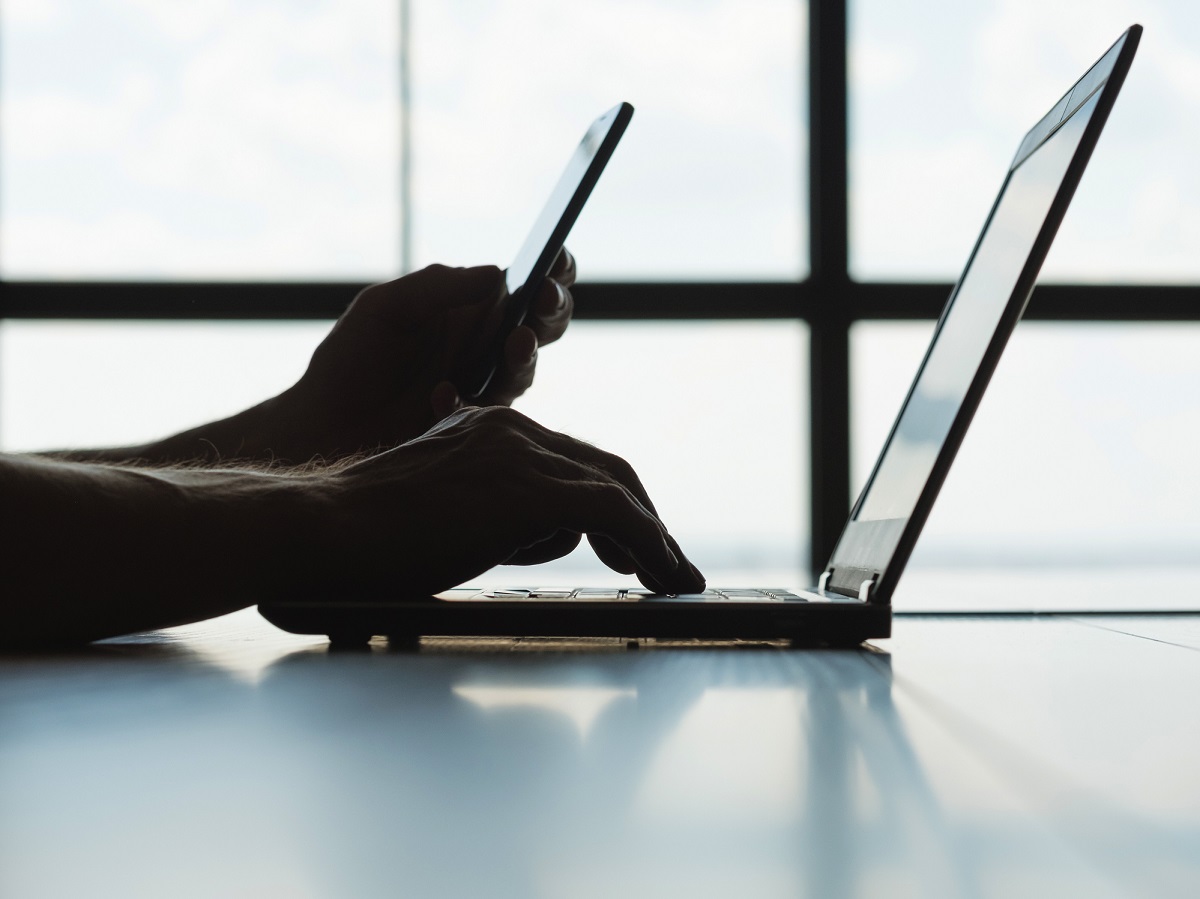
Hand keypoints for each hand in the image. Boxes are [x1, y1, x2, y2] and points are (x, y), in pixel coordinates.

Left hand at [272, 251, 575, 460]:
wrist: (325, 424)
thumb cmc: (353, 359)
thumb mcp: (385, 308)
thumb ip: (437, 288)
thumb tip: (498, 275)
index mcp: (474, 306)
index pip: (530, 281)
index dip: (553, 268)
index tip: (555, 258)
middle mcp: (489, 344)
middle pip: (545, 323)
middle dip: (553, 309)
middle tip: (543, 300)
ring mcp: (485, 387)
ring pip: (525, 370)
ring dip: (525, 356)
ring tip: (515, 343)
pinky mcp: (475, 427)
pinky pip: (488, 416)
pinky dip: (467, 403)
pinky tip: (440, 395)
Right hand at [314, 406, 704, 595]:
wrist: (320, 530)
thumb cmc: (367, 540)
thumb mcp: (447, 516)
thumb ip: (498, 514)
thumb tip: (548, 535)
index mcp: (486, 431)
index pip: (569, 461)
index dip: (611, 504)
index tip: (631, 544)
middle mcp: (509, 429)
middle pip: (604, 467)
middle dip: (643, 518)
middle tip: (666, 561)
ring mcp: (519, 452)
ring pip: (616, 486)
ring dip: (653, 536)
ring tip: (672, 576)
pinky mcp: (527, 487)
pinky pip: (613, 511)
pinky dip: (647, 542)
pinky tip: (661, 573)